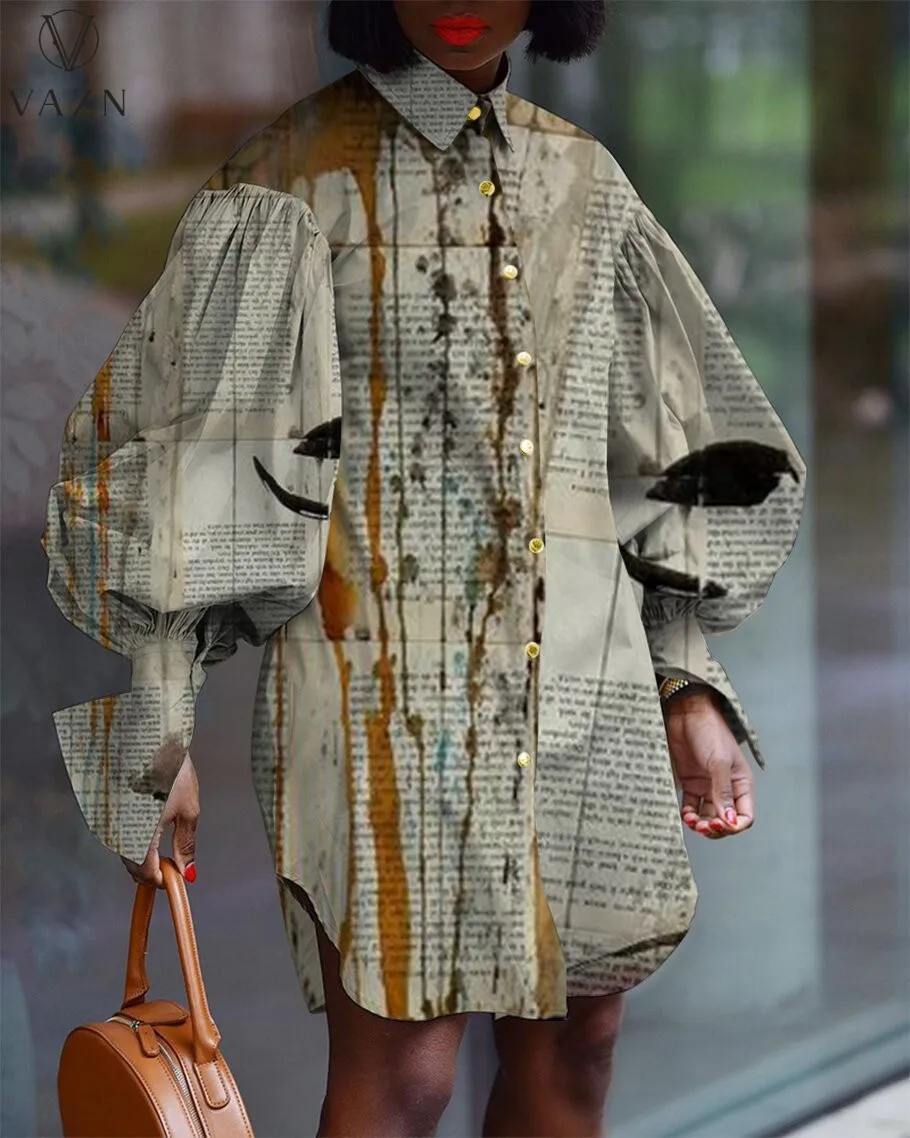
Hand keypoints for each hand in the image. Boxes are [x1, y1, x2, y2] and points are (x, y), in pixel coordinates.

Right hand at [121, 751, 198, 886]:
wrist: (147, 738)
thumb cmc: (171, 770)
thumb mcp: (188, 809)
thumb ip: (186, 844)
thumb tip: (189, 871)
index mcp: (140, 833)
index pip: (147, 873)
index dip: (162, 880)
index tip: (174, 879)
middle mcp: (118, 830)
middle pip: (132, 866)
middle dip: (151, 872)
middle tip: (170, 868)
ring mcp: (108, 821)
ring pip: (123, 852)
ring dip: (141, 858)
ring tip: (161, 850)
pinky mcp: (103, 812)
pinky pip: (116, 837)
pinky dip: (131, 842)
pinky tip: (145, 833)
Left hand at [663, 690, 753, 839]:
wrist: (687, 713)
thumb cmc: (709, 731)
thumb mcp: (719, 762)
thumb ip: (722, 792)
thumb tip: (729, 821)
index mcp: (741, 783)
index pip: (745, 816)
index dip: (735, 826)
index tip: (721, 825)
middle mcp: (726, 788)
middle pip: (726, 820)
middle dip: (716, 828)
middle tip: (703, 826)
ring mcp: (708, 786)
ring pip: (708, 816)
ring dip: (701, 824)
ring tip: (692, 822)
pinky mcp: (691, 782)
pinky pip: (692, 806)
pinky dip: (689, 815)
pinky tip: (685, 815)